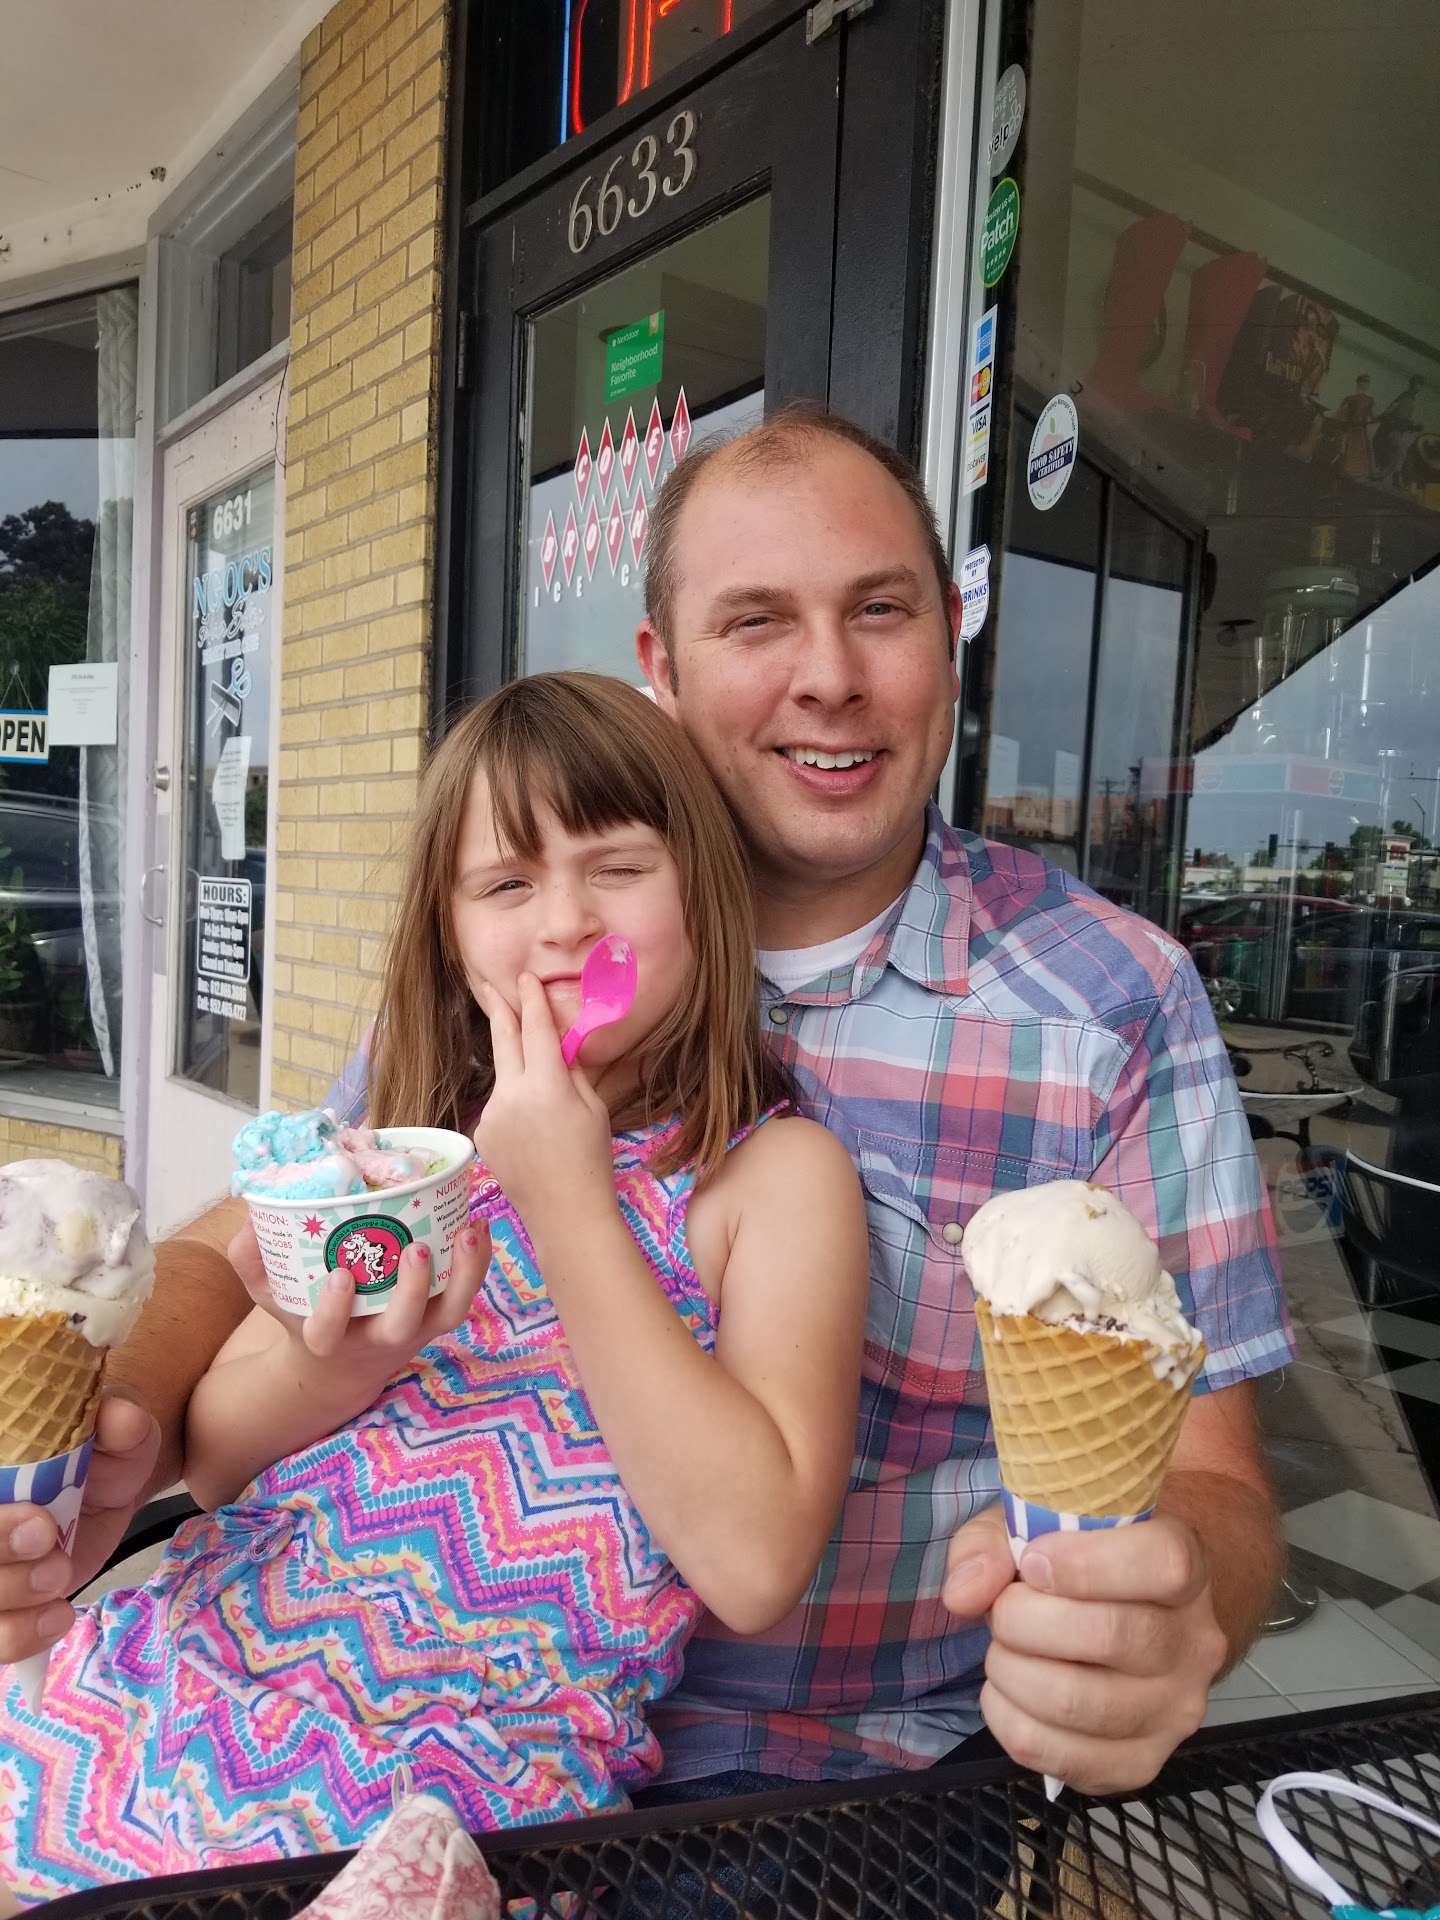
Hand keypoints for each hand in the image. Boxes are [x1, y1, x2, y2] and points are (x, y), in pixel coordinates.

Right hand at [0, 1391, 159, 1665]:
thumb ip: (119, 1423)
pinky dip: (21, 1637)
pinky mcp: (6, 1606)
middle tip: (55, 1556)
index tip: (43, 1526)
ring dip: (13, 1606)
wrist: (113, 1481)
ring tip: (61, 1579)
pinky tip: (58, 1617)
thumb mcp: (117, 1431)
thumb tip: (122, 1418)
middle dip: (4, 1569)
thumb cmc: (102, 1450)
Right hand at [227, 1214, 490, 1410]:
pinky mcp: (437, 1319)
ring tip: (467, 1230)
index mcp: (327, 1339)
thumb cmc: (304, 1314)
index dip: (334, 1310)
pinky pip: (465, 1295)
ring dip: (463, 1274)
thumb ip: (251, 1260)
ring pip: (449, 1314)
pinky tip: (478, 1224)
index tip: (339, 1276)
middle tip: (415, 1249)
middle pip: (401, 1327)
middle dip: (412, 1291)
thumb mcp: (269, 1295)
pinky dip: (477, 1263)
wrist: (339, 1366)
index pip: (328, 1333)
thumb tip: (251, 1218)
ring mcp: (414, 1331)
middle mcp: (376, 1340)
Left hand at [473, 974, 614, 1221]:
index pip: (536, 1028)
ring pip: (504, 1078)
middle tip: (491, 984)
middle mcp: (512, 1094)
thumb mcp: (591, 1107)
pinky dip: (513, 1109)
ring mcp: (492, 1115)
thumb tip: (558, 1045)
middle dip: (499, 1008)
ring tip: (544, 1108)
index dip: (531, 999)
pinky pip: (499, 1108)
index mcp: (546, 1083)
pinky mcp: (482, 1135)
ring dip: (517, 1074)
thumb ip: (571, 1071)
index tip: (525, 977)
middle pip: (502, 1039)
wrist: (566, 1214)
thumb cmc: (591, 1159)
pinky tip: (533, 1136)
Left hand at [943, 1503, 1227, 1793]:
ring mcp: (1174, 1712)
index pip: (1163, 1564)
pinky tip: (1008, 1692)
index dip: (1085, 1562)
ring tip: (1003, 1651)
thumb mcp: (1035, 1525)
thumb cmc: (1075, 1559)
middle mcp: (1194, 1644)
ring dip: (1011, 1671)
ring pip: (1078, 1702)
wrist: (1126, 1616)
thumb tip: (964, 1594)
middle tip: (1003, 1610)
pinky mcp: (1141, 1764)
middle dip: (1023, 1619)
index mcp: (1185, 1565)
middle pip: (1109, 1634)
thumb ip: (993, 1544)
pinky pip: (1060, 1758)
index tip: (1034, 1561)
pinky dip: (1009, 1722)